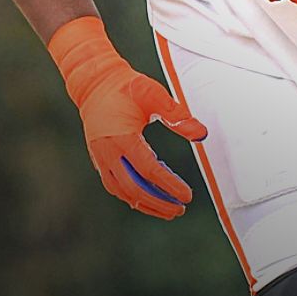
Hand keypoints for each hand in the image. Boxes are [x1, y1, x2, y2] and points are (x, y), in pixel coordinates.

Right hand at [49, 16, 207, 219]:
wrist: (94, 84)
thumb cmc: (127, 87)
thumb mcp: (152, 93)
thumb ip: (176, 113)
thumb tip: (201, 134)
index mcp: (121, 137)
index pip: (148, 169)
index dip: (168, 184)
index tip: (187, 195)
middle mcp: (107, 152)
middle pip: (133, 187)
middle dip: (158, 201)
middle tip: (181, 208)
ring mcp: (100, 158)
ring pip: (122, 191)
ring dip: (146, 203)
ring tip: (169, 211)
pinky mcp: (100, 160)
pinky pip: (116, 186)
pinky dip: (133, 196)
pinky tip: (151, 200)